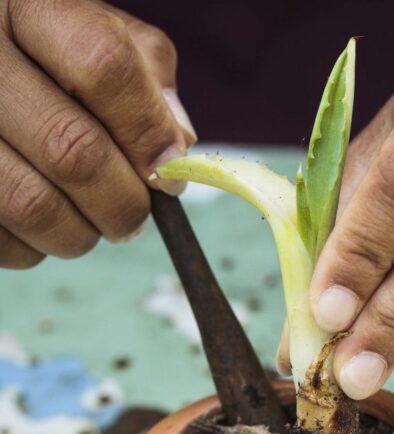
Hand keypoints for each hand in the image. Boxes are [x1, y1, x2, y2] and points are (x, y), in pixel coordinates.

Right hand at [0, 0, 194, 268]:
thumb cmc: (46, 57)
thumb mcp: (95, 35)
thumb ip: (146, 78)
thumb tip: (177, 149)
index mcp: (27, 7)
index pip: (103, 65)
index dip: (147, 131)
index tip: (169, 173)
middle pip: (73, 150)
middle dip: (123, 202)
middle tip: (134, 217)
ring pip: (35, 207)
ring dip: (81, 234)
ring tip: (90, 223)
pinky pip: (5, 242)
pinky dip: (37, 249)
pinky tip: (44, 223)